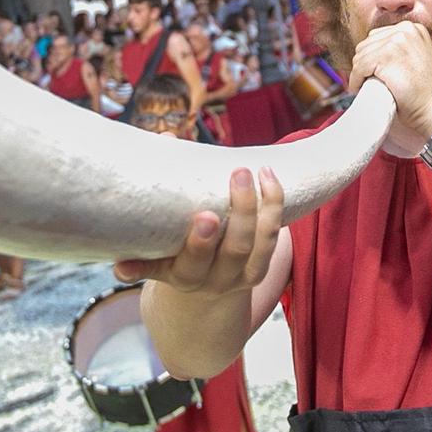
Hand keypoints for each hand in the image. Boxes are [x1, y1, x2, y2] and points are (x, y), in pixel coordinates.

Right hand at [113, 167, 282, 295]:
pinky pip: (272, 242)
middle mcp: (209, 282)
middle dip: (239, 215)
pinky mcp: (257, 272)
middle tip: (238, 175)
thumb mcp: (157, 234)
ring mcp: (236, 279)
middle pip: (231, 252)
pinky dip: (274, 209)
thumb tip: (165, 139)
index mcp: (177, 275)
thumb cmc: (170, 249)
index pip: (183, 266)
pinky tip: (270, 179)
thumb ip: (158, 193)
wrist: (197, 292)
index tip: (203, 216)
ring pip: (258, 246)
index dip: (196, 244)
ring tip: (257, 170)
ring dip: (261, 206)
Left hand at [345, 20, 431, 143]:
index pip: (377, 37)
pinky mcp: (386, 56)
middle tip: (366, 82)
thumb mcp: (418, 60)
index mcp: (413, 29)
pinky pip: (359, 67)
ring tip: (365, 86)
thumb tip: (374, 55)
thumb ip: (402, 52)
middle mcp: (405, 30)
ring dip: (359, 73)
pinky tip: (359, 89)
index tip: (370, 72)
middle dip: (363, 64)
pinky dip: (355, 81)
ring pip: (361, 56)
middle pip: (366, 44)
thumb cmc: (428, 93)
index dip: (370, 57)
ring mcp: (396, 41)